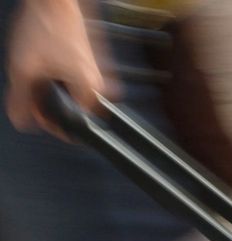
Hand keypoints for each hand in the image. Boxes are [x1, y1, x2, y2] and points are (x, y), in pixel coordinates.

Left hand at [5, 0, 116, 136]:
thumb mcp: (23, 69)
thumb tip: (22, 122)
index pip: (75, 126)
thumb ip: (21, 100)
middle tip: (35, 89)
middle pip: (72, 110)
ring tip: (40, 71)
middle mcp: (99, 86)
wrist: (55, 0)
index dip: (50, 121)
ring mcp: (95, 73)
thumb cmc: (46, 27)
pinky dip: (57, 77)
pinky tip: (47, 63)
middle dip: (50, 104)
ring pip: (71, 95)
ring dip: (52, 90)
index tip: (36, 111)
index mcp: (90, 93)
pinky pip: (72, 81)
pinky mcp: (88, 63)